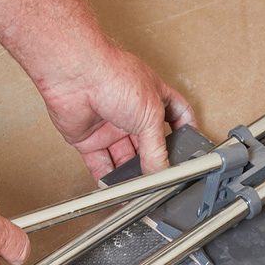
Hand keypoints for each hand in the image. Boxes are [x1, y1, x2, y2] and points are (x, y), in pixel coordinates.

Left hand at [38, 46, 194, 178]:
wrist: (75, 75)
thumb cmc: (112, 75)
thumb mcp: (151, 114)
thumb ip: (157, 147)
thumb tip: (162, 170)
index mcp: (153, 98)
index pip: (176, 115)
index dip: (185, 132)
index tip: (189, 150)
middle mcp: (132, 112)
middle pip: (148, 144)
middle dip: (154, 161)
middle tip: (160, 178)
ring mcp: (110, 125)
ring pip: (124, 157)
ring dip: (131, 174)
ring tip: (139, 190)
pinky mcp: (88, 138)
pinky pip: (99, 163)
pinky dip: (107, 178)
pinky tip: (115, 189)